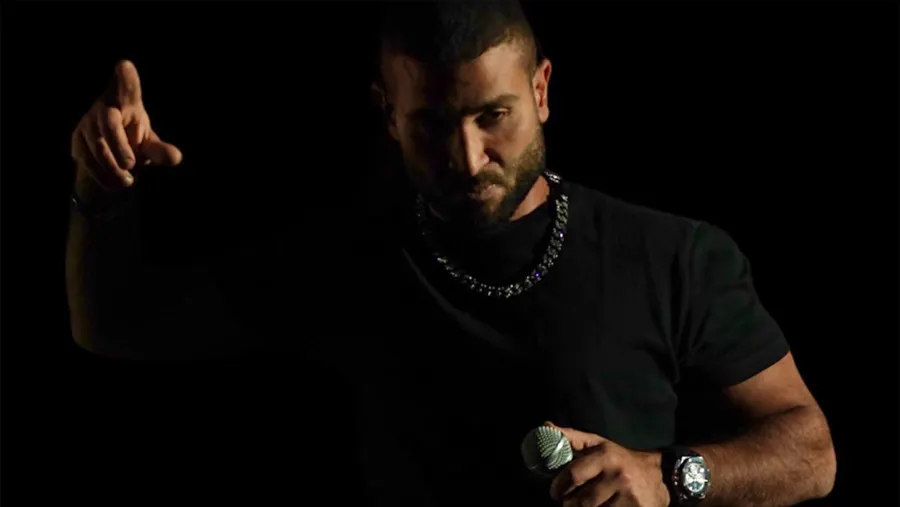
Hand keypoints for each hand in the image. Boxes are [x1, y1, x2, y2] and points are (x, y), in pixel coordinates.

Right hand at [70, 60, 182, 194]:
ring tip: (128, 180)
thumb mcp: (150, 146)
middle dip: (120, 146)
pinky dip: (104, 176)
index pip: (127, 88)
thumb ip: (161, 151)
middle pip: (109, 121)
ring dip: (113, 168)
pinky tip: (116, 182)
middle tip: (132, 166)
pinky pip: (88, 161)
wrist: (108, 160)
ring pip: (97, 146)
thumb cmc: (133, 142)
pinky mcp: (77, 140)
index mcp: (127, 103)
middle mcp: (105, 108)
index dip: (126, 78)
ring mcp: (87, 123)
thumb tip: (175, 157)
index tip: (124, 65)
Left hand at [545, 421, 670, 506]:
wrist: (661, 476)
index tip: (555, 493)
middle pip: (581, 500)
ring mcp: (628, 495)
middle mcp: (617, 475)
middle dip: (569, 504)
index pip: (574, 474)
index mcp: (605, 456)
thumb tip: (545, 427)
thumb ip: (572, 439)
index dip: (559, 487)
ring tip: (582, 505)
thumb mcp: (599, 445)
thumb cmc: (621, 459)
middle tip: (567, 503)